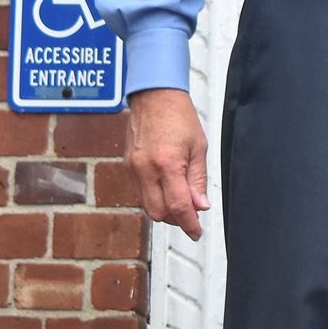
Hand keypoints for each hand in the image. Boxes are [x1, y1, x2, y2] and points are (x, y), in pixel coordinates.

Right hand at [126, 87, 209, 239]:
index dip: (189, 224)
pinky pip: (140, 192)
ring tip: (180, 201)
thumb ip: (198, 180)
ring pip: (147, 205)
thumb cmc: (179, 116)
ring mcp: (133, 168)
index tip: (196, 232)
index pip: (178, 207)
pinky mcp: (128, 165)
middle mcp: (146, 169)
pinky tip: (166, 188)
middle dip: (176, 219)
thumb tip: (200, 206)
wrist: (154, 96)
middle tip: (191, 215)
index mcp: (168, 164)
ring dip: (164, 209)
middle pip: (158, 213)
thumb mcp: (198, 148)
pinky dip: (154, 197)